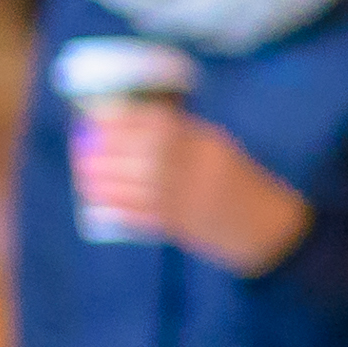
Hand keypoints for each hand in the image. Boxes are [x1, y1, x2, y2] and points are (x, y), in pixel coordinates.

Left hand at [76, 100, 314, 274]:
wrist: (265, 227)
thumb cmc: (238, 181)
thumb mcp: (219, 147)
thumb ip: (182, 136)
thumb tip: (130, 124)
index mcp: (205, 143)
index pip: (156, 124)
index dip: (121, 120)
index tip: (97, 119)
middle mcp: (193, 168)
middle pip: (138, 153)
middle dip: (104, 150)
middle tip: (82, 148)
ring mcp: (185, 198)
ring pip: (130, 185)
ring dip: (100, 179)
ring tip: (84, 174)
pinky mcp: (177, 226)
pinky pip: (135, 215)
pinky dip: (111, 208)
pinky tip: (96, 204)